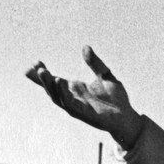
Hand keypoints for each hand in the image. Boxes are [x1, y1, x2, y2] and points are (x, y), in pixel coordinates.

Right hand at [25, 47, 142, 148]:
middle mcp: (73, 99)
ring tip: (43, 72)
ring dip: (49, 85)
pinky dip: (63, 94)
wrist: (128, 116)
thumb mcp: (106, 75)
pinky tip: (59, 82)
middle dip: (42, 78)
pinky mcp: (85, 114)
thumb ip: (95, 63)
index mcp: (75, 90)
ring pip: (58, 97)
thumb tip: (86, 47)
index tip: (35, 61)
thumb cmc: (116, 99)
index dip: (44, 73)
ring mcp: (78, 107)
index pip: (54, 81)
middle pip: (52, 89)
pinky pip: (70, 104)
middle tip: (36, 66)